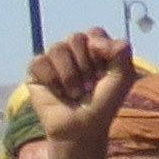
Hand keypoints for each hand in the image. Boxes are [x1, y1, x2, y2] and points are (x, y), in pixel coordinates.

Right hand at [27, 28, 133, 158]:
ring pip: (57, 48)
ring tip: (75, 92)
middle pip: (76, 38)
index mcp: (96, 49)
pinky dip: (52, 79)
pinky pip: (40, 61)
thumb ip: (120, 52)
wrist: (82, 126)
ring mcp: (54, 60)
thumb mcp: (123, 77)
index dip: (100, 50)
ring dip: (70, 75)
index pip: (94, 32)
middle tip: (89, 85)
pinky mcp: (36, 71)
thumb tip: (94, 40)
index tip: (104, 71)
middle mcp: (74, 51)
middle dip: (86, 64)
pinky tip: (58, 92)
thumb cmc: (104, 103)